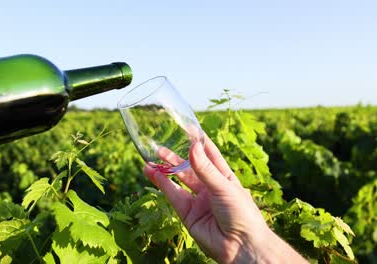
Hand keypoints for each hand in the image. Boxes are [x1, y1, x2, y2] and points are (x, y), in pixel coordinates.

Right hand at [144, 136, 306, 262]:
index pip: (210, 154)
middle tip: (159, 146)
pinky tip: (152, 173)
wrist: (241, 247)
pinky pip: (173, 196)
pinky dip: (162, 184)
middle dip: (175, 157)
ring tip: (150, 158)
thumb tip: (193, 146)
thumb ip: (205, 169)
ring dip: (164, 170)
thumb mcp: (224, 187)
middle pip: (189, 168)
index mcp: (224, 177)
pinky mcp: (188, 214)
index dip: (198, 142)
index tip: (187, 127)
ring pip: (177, 181)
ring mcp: (198, 201)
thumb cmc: (242, 214)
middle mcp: (210, 187)